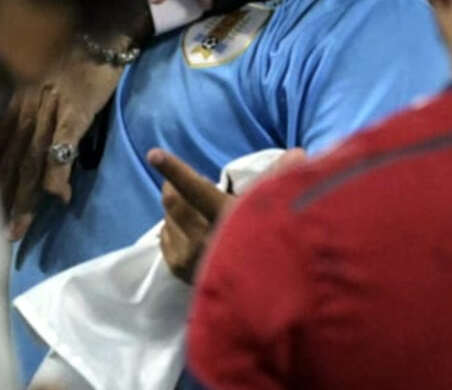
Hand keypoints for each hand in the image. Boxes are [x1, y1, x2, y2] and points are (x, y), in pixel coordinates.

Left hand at [0, 48, 125, 240]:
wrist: (94, 34)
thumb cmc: (66, 61)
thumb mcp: (35, 88)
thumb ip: (18, 119)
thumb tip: (19, 152)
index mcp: (14, 109)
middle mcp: (24, 113)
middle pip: (10, 163)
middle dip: (1, 201)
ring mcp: (48, 113)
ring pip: (30, 160)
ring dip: (24, 196)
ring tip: (18, 228)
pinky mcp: (75, 111)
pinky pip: (64, 142)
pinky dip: (59, 169)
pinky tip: (59, 195)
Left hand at [151, 147, 303, 282]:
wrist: (265, 297)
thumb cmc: (271, 246)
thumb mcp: (272, 212)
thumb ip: (279, 181)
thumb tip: (297, 153)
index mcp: (226, 219)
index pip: (195, 189)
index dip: (174, 170)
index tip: (154, 155)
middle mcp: (204, 238)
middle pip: (174, 201)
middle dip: (175, 186)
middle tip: (190, 185)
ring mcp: (189, 256)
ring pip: (168, 217)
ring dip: (176, 208)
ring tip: (196, 212)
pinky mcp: (179, 269)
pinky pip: (164, 236)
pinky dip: (172, 227)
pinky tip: (190, 230)